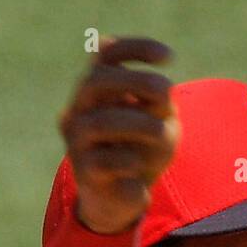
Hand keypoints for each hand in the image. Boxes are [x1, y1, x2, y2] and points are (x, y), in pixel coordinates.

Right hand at [58, 36, 178, 234]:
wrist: (124, 199)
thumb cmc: (142, 152)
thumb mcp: (159, 121)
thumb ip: (158, 102)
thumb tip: (161, 90)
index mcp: (95, 91)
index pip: (106, 54)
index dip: (136, 48)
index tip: (169, 57)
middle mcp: (79, 110)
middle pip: (95, 80)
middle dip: (136, 81)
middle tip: (167, 92)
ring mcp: (77, 141)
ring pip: (102, 122)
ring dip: (141, 124)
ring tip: (164, 134)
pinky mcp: (85, 172)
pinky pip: (109, 160)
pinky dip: (131, 159)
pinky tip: (140, 165)